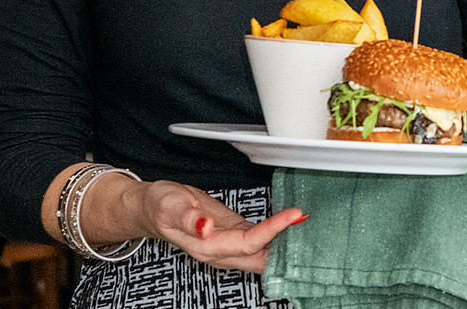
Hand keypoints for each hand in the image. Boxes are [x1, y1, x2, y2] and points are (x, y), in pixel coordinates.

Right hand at [132, 180, 306, 273]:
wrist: (154, 209)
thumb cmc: (160, 207)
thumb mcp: (169, 206)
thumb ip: (187, 218)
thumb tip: (204, 227)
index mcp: (207, 246)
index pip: (248, 243)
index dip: (272, 231)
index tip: (292, 216)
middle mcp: (220, 252)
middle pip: (261, 260)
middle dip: (287, 249)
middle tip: (313, 231)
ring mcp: (228, 247)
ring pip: (262, 255)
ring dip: (284, 245)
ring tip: (307, 228)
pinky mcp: (233, 236)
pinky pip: (259, 243)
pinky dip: (276, 237)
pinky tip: (290, 227)